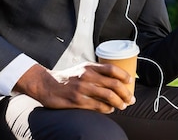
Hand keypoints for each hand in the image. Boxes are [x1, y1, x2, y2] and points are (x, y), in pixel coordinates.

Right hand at [13, 62, 135, 113]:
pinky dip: (106, 108)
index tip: (130, 81)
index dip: (124, 75)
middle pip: (113, 84)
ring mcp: (82, 89)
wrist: (46, 84)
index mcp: (89, 67)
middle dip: (125, 93)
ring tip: (122, 105)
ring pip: (107, 96)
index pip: (112, 69)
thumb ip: (96, 72)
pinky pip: (96, 106)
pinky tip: (110, 110)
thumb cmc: (67, 77)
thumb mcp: (82, 69)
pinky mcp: (76, 101)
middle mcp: (86, 76)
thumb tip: (115, 79)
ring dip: (118, 102)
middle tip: (130, 99)